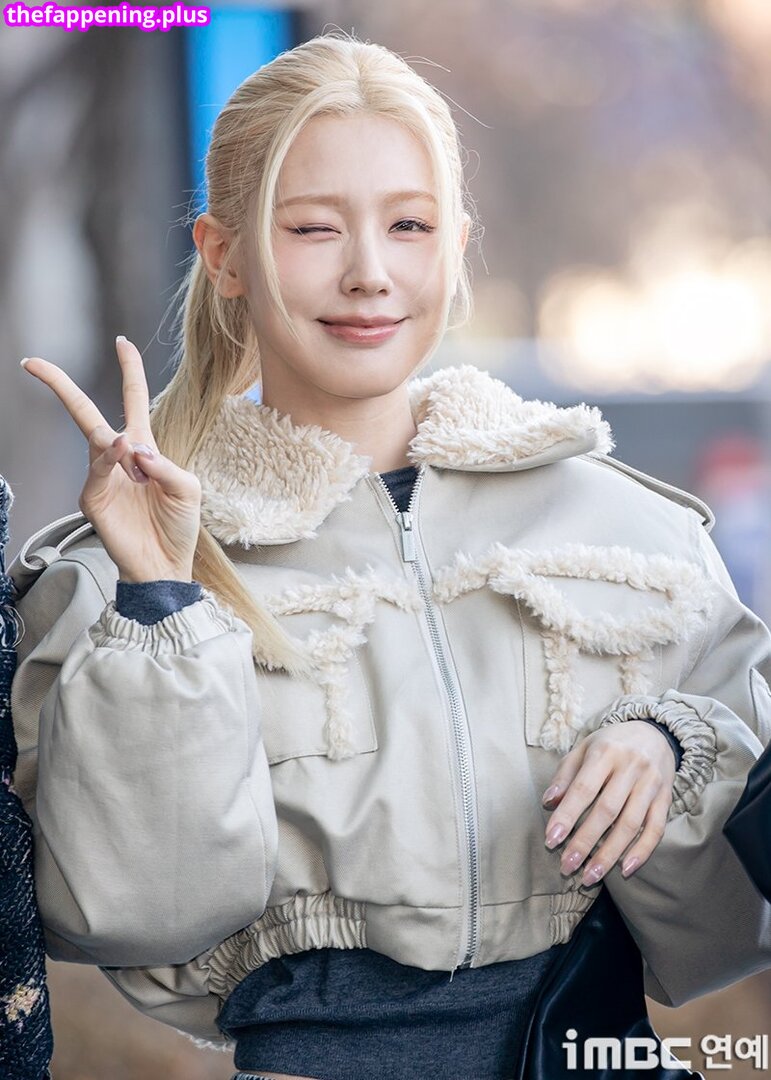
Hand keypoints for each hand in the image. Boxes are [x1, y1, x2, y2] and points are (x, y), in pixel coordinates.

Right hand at [21, 337, 201, 582]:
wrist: (165, 565)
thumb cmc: (178, 526)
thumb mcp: (188, 489)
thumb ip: (166, 465)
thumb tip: (136, 446)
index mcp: (145, 449)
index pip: (133, 400)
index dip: (129, 371)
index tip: (122, 343)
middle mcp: (119, 458)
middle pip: (86, 413)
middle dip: (61, 386)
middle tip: (35, 363)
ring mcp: (102, 478)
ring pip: (96, 440)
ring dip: (114, 441)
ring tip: (132, 453)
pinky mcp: (93, 499)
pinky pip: (97, 470)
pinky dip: (110, 458)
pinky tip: (124, 453)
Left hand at [541, 720, 674, 885]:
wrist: (655, 733)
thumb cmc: (611, 744)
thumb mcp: (584, 749)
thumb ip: (565, 775)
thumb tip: (549, 802)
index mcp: (605, 752)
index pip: (583, 788)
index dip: (567, 815)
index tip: (551, 840)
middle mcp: (630, 767)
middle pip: (606, 811)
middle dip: (585, 842)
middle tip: (567, 866)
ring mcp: (651, 784)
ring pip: (631, 825)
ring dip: (609, 855)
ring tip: (590, 876)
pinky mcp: (665, 798)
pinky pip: (656, 829)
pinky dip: (642, 851)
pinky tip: (625, 870)